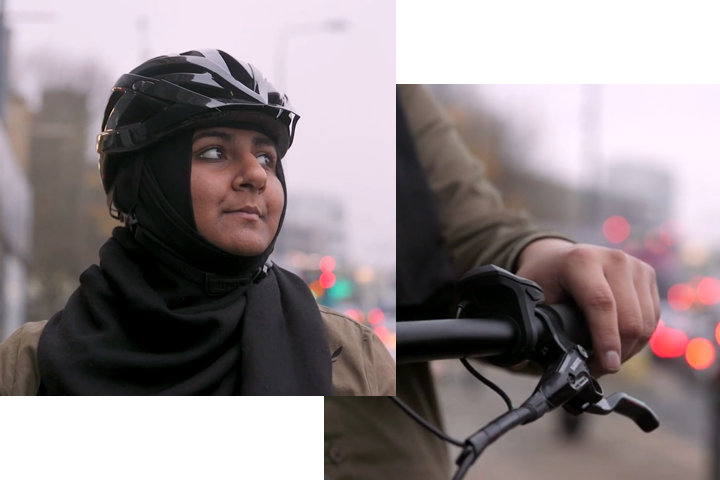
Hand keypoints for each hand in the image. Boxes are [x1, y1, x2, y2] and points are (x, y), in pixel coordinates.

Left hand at [516, 238, 660, 375]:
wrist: (559, 257)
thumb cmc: (544, 279)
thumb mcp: (532, 295)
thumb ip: (535, 323)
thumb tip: (527, 361)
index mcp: (581, 260)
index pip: (601, 303)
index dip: (606, 338)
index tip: (606, 365)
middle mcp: (613, 259)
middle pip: (630, 317)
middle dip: (617, 352)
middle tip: (596, 370)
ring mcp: (635, 265)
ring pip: (645, 323)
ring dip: (629, 349)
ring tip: (604, 359)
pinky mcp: (647, 276)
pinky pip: (653, 319)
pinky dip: (638, 340)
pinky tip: (618, 345)